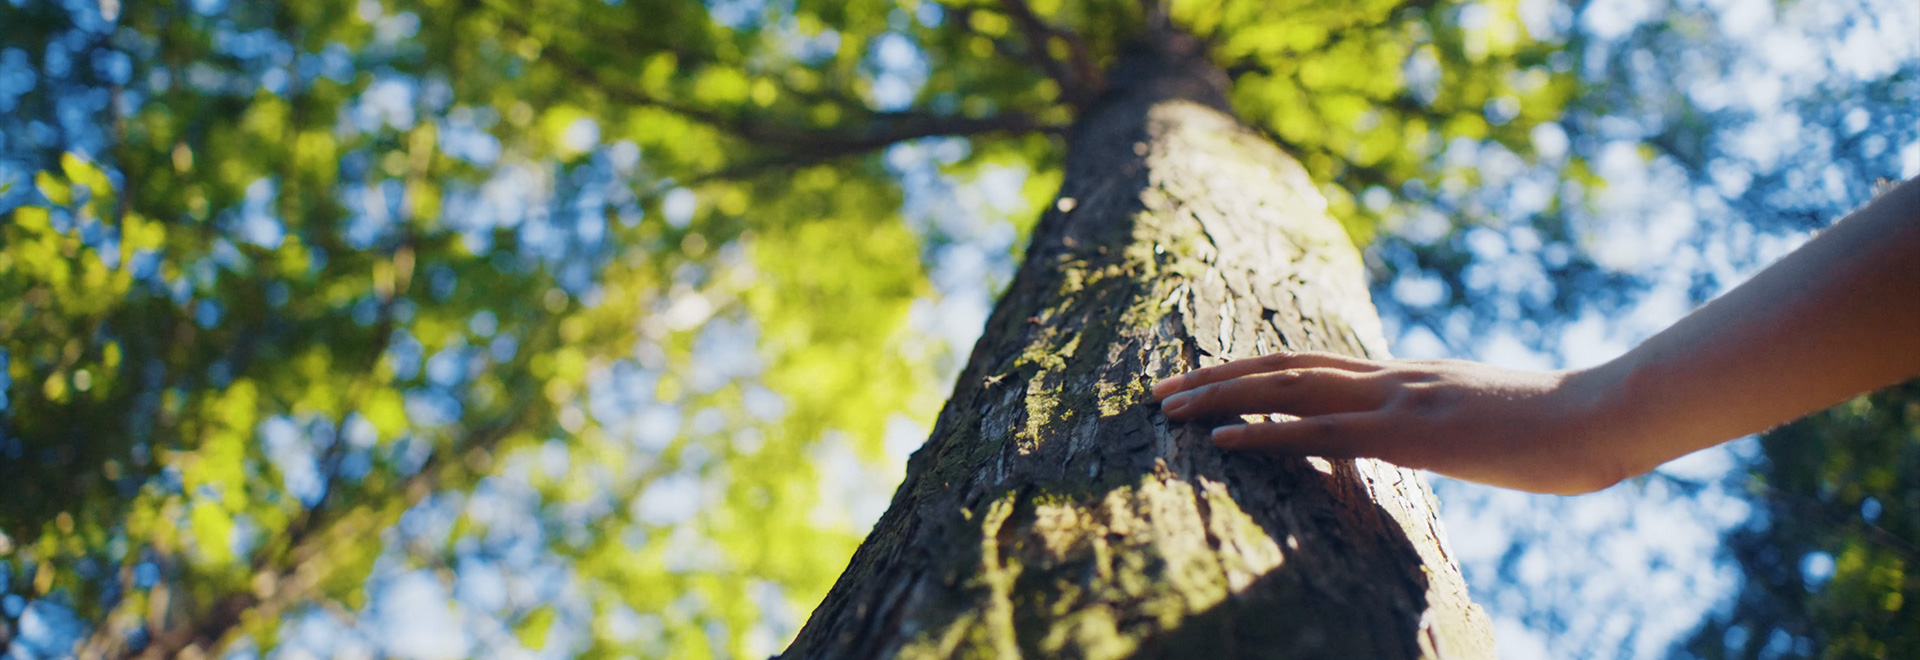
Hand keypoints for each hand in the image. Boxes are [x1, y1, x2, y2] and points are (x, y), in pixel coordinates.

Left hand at [1152, 351, 1630, 494]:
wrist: (1605, 413)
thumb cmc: (1556, 428)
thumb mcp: (1482, 423)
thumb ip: (1441, 424)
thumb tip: (1416, 441)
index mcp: (1406, 375)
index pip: (1312, 363)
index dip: (1252, 370)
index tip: (1204, 381)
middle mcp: (1392, 378)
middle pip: (1283, 367)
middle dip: (1215, 378)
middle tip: (1159, 392)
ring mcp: (1400, 401)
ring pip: (1289, 390)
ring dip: (1221, 398)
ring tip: (1168, 409)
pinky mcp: (1412, 435)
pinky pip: (1324, 434)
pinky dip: (1266, 435)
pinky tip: (1223, 440)